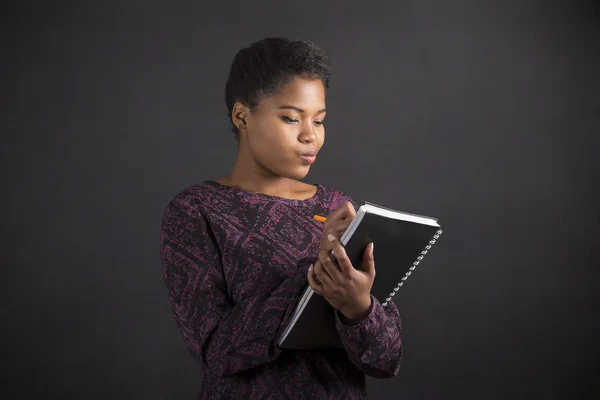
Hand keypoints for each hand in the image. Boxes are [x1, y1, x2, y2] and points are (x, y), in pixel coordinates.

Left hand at [308, 202, 375, 321]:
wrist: (356, 307)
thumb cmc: (363, 288)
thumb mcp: (370, 274)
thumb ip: (369, 259)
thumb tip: (370, 244)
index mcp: (350, 275)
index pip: (342, 258)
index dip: (336, 246)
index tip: (331, 237)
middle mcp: (339, 281)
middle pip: (327, 263)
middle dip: (323, 253)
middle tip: (324, 248)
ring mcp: (330, 288)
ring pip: (319, 272)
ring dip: (317, 262)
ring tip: (320, 258)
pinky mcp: (324, 293)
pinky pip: (313, 284)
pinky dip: (310, 275)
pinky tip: (312, 267)